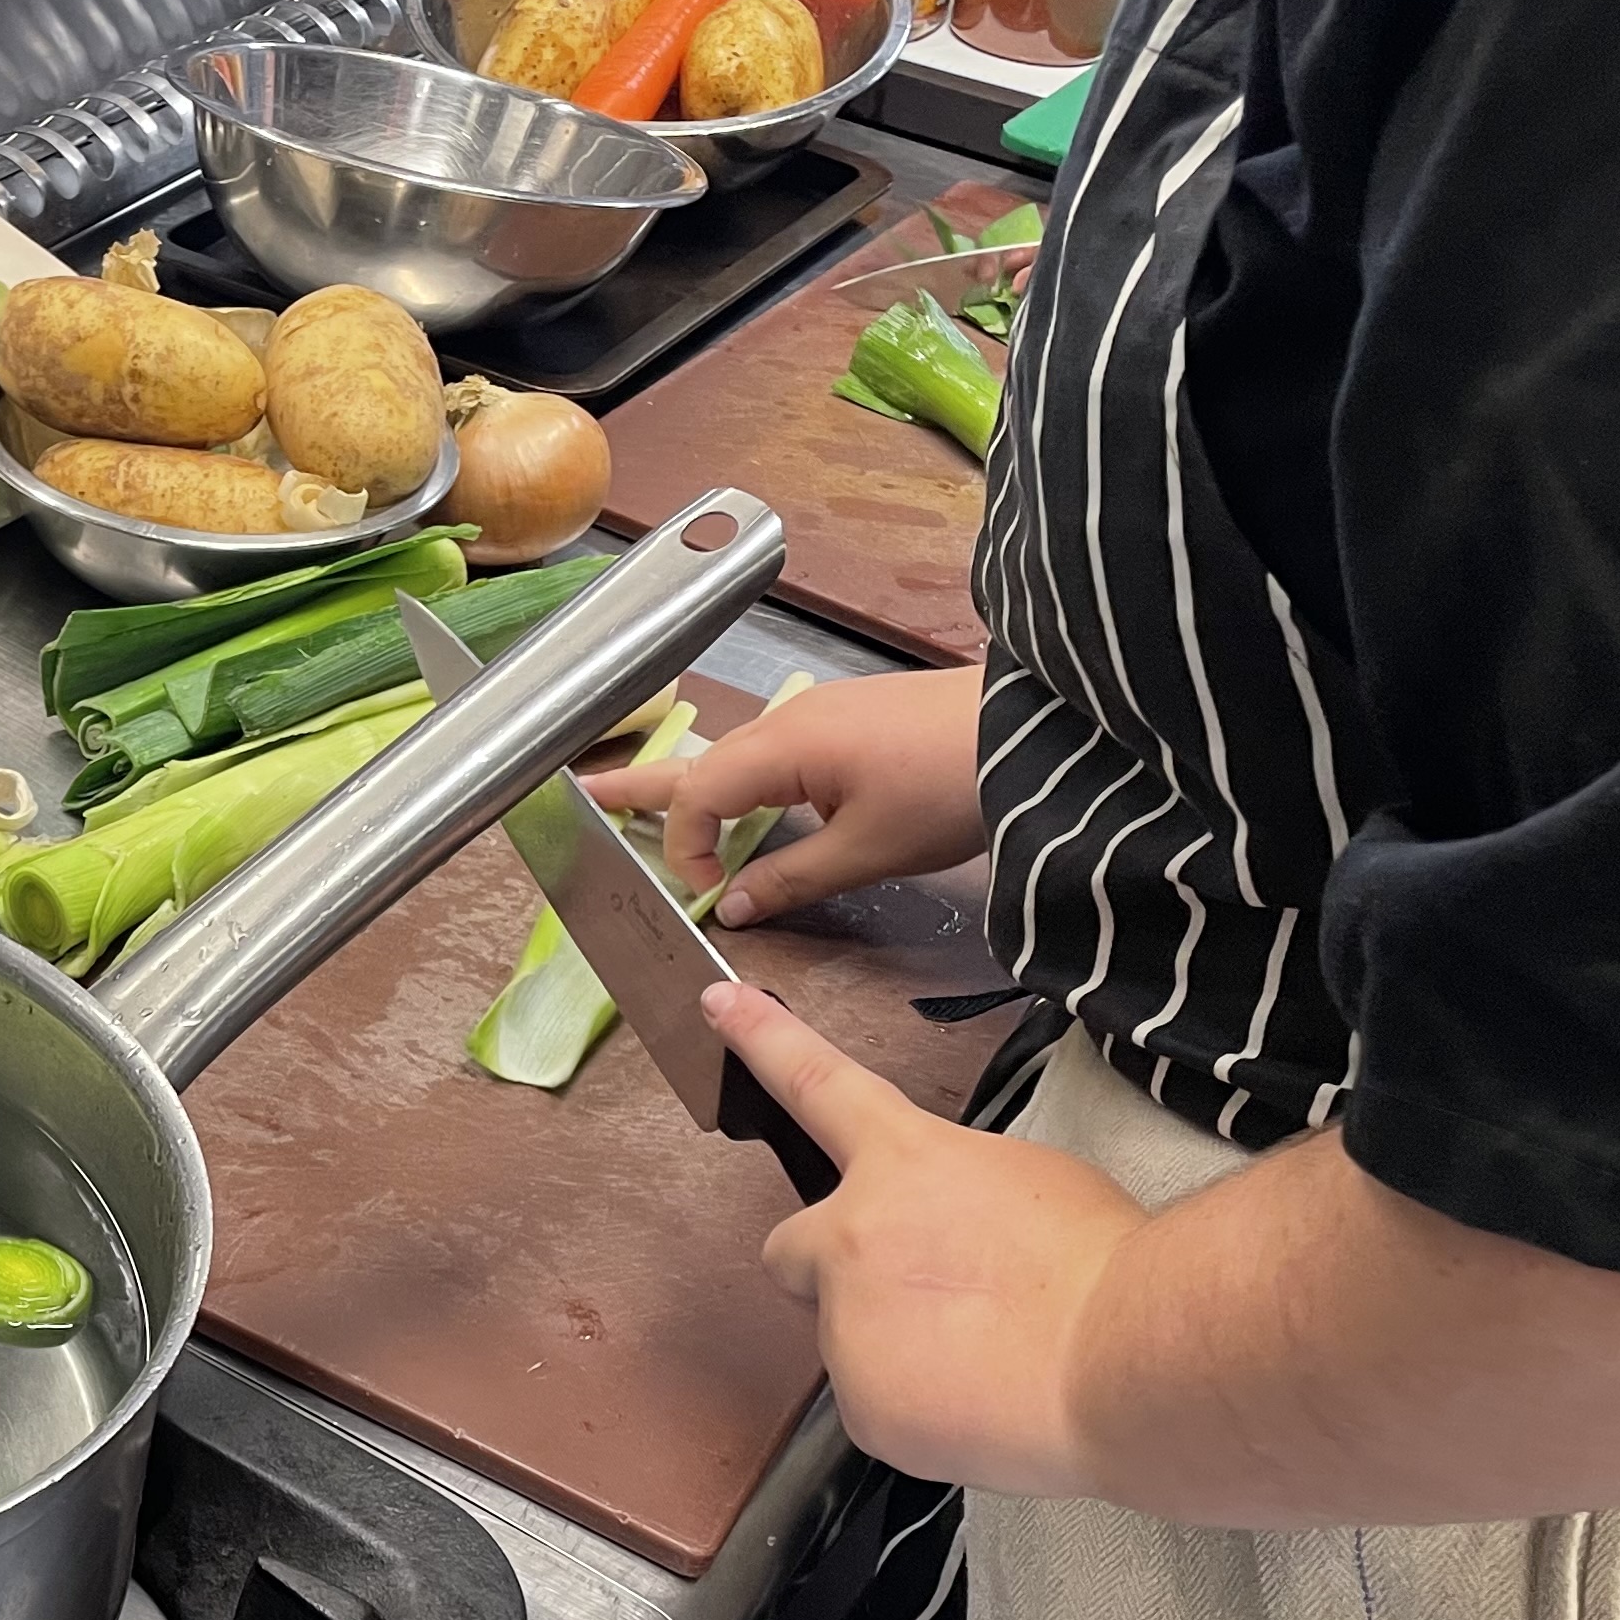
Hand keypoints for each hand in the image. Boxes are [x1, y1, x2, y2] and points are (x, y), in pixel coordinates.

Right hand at [585, 664, 986, 926]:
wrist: (1036, 731)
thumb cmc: (949, 787)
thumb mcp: (868, 850)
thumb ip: (791, 877)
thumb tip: (733, 905)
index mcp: (784, 747)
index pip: (698, 796)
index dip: (688, 848)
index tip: (712, 893)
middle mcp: (791, 721)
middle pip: (699, 759)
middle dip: (640, 784)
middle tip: (583, 794)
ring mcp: (822, 714)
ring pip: (738, 755)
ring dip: (696, 786)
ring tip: (649, 803)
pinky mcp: (852, 718)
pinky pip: (775, 752)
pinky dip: (743, 781)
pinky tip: (749, 805)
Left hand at [707, 983, 1141, 1497]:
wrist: (1127, 1355)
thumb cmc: (1104, 1264)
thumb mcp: (1033, 1184)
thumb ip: (959, 1198)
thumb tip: (950, 1233)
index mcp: (905, 1163)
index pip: (817, 1084)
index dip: (762, 1040)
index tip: (719, 1004)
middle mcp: (854, 1236)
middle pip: (791, 1252)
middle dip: (830, 1272)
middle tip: (908, 1298)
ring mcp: (848, 1324)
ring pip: (851, 1343)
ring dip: (898, 1351)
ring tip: (987, 1360)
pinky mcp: (862, 1404)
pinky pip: (882, 1410)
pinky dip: (921, 1414)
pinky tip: (981, 1405)